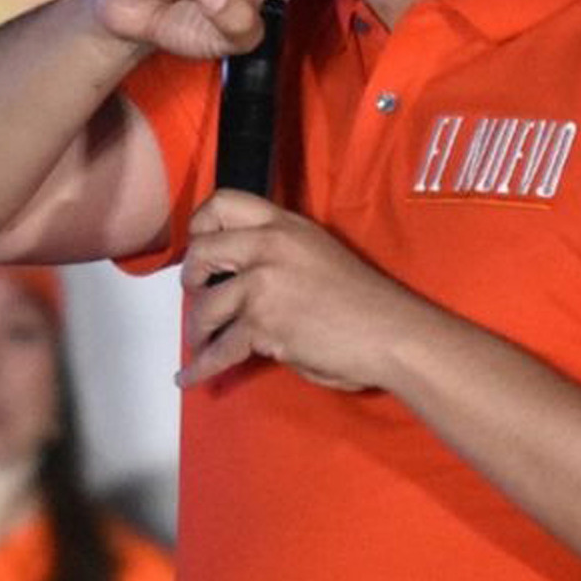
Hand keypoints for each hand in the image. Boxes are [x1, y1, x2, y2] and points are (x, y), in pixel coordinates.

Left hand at [177, 191, 429, 389]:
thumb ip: (279, 254)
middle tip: (199, 295)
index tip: (200, 246)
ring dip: (197, 331)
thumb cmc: (363, 299)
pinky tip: (190, 378)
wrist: (391, 332)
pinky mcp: (262, 326)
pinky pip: (218, 350)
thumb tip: (241, 278)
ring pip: (203, 307)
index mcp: (285, 224)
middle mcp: (269, 246)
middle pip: (201, 252)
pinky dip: (201, 369)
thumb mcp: (318, 252)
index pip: (223, 202)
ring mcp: (263, 285)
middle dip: (191, 280)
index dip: (201, 225)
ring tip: (201, 344)